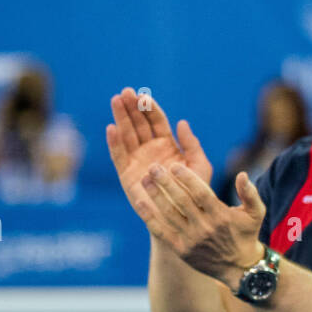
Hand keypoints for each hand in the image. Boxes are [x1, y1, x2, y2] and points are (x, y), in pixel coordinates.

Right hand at [106, 86, 211, 217]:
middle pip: (138, 124)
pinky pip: (119, 156)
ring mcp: (137, 161)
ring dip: (121, 118)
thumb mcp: (200, 166)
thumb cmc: (195, 194)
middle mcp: (150, 150)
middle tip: (125, 92)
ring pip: (127, 135)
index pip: (156, 122)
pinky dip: (114, 143)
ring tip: (115, 100)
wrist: (182, 219)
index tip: (143, 95)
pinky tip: (111, 128)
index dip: (149, 108)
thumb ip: (192, 145)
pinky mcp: (126, 175)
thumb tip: (182, 122)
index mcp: (167, 145)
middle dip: (131, 108)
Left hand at [135, 163, 265, 286]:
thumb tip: (242, 174)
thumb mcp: (256, 213)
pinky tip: (139, 202)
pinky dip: (149, 217)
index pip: (201, 193)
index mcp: (221, 215)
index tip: (174, 165)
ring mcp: (191, 239)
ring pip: (169, 214)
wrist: (239, 268)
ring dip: (155, 196)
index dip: (187, 178)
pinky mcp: (181, 249)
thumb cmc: (246, 234)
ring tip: (144, 179)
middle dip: (166, 183)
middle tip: (153, 167)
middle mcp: (204, 227)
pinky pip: (161, 231)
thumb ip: (250, 193)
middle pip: (181, 201)